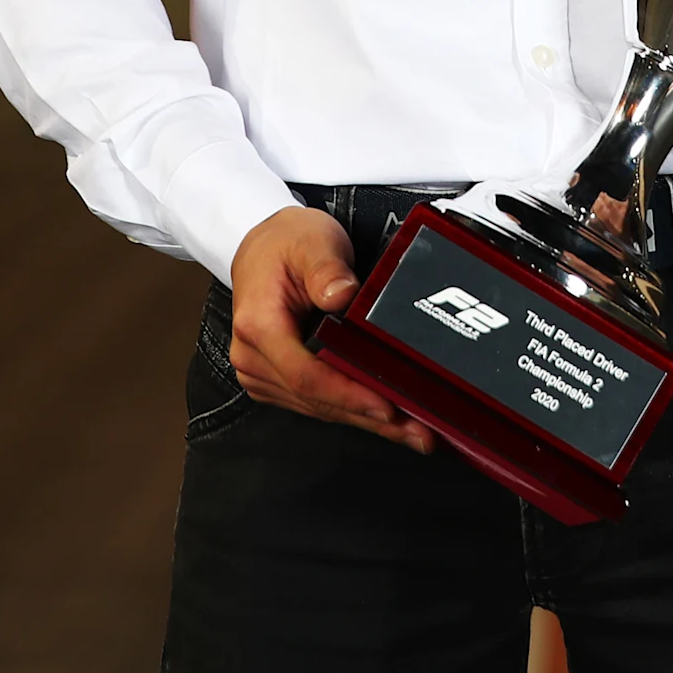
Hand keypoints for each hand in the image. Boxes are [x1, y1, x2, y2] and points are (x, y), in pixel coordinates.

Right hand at [227, 206, 434, 453]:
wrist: (263, 248)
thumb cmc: (286, 244)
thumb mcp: (311, 241)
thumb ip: (326, 268)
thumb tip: (342, 294)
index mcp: (258, 326)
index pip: (306, 375)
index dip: (348, 395)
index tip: (385, 405)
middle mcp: (254, 357)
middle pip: (317, 399)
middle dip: (369, 417)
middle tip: (417, 431)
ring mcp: (263, 373)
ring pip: (319, 407)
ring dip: (366, 420)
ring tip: (413, 429)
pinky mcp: (278, 380)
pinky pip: (317, 402)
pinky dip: (352, 409)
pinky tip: (385, 417)